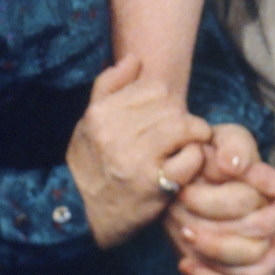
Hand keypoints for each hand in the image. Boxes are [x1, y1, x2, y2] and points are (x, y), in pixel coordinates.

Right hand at [64, 56, 211, 248]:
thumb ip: (108, 87)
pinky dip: (194, 159)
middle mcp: (116, 133)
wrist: (80, 215)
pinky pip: (190, 159)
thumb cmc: (89, 165)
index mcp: (101, 113)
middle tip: (180, 134)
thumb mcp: (87, 123)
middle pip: (172, 106)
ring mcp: (135, 159)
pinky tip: (185, 166)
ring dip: (192, 136)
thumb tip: (134, 59)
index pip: (154, 88)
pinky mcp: (154, 186)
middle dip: (181, 117)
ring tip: (187, 146)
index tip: (165, 115)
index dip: (166, 100)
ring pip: (184, 126)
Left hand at [165, 123, 274, 274]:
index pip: (267, 219)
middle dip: (218, 246)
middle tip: (183, 228)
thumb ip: (233, 145)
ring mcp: (252, 261)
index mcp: (271, 204)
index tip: (185, 196)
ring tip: (184, 260)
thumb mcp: (222, 139)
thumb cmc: (212, 156)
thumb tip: (236, 165)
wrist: (191, 179)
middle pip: (259, 257)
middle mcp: (269, 236)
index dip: (226, 210)